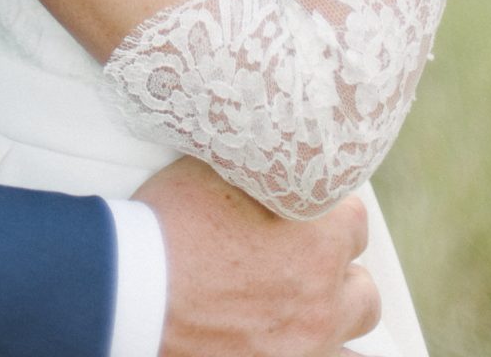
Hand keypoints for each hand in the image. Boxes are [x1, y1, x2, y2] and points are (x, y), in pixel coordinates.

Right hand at [135, 158, 379, 356]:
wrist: (129, 290)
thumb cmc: (168, 228)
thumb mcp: (215, 172)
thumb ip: (262, 168)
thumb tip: (275, 153)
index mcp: (318, 245)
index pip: (357, 221)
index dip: (329, 211)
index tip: (308, 210)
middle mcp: (321, 302)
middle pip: (362, 289)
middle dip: (338, 271)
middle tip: (303, 259)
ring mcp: (302, 347)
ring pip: (349, 336)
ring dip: (332, 316)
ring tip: (299, 301)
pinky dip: (314, 348)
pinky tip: (288, 333)